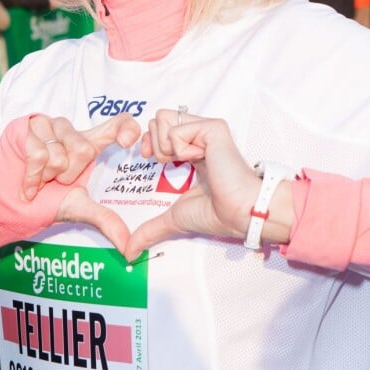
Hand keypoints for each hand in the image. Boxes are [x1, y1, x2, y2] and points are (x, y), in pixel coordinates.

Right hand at [24, 114, 140, 251]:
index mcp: (88, 143)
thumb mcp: (78, 207)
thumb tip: (129, 248)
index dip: (126, 126)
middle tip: (54, 182)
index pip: (116, 123)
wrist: (6, 206)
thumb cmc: (43, 201)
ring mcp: (47, 126)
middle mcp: (70, 131)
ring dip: (47, 176)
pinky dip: (32, 178)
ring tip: (39, 180)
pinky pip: (38, 154)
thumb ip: (105, 219)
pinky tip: (27, 186)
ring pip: (60, 153)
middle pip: (84, 148)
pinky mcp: (24, 127)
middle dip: (67, 175)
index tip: (127, 142)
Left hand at [124, 110, 292, 260]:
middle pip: (157, 120)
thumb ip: (151, 228)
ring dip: (166, 147)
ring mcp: (206, 130)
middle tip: (174, 165)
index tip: (150, 160)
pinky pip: (176, 129)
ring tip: (188, 163)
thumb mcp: (174, 217)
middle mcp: (199, 137)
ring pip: (163, 119)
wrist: (239, 213)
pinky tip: (201, 160)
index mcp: (192, 152)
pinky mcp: (213, 128)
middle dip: (156, 146)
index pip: (159, 132)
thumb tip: (130, 250)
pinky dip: (180, 149)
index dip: (148, 144)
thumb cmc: (219, 213)